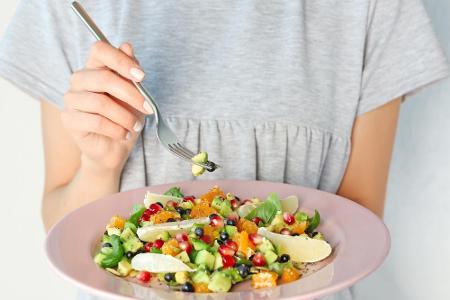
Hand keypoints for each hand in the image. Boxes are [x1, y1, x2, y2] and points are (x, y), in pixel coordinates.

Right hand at [62, 41, 152, 172]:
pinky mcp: (69, 120)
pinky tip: (124, 134)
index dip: (121, 60)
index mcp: (95, 67)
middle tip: (148, 107)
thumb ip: (131, 72)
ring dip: (125, 116)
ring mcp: (71, 99)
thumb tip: (127, 46)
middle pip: (103, 77)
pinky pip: (95, 122)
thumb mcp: (135, 94)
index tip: (141, 76)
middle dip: (131, 94)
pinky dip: (116, 129)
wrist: (116, 148)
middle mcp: (79, 80)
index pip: (100, 49)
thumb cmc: (125, 118)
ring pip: (100, 102)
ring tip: (136, 126)